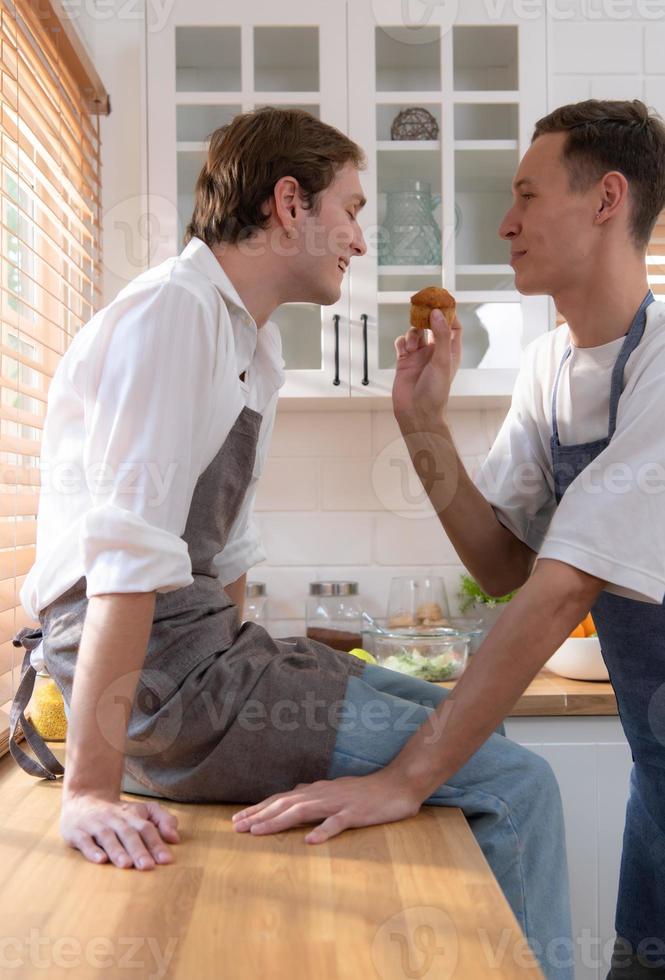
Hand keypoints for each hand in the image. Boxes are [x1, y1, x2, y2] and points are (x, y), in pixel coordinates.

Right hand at [60, 792, 179, 869]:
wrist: (83, 799)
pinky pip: (85, 841)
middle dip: (138, 850)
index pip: (146, 828)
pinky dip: (92, 850)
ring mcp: (96, 825)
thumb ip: (163, 820)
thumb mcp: (142, 810)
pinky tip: (100, 860)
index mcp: (132, 815)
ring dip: (117, 851)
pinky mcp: (77, 832)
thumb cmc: (118, 813)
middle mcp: (115, 819)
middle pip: (128, 834)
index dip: (156, 843)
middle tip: (147, 866)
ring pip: (107, 837)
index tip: (166, 860)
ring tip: (126, 865)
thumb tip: (175, 838)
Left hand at [231, 769, 422, 844]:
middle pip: (285, 804)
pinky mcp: (356, 812)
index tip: (237, 821)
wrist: (398, 784)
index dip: (259, 809)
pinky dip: (323, 831)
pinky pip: (337, 823)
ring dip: (278, 821)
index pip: (282, 800)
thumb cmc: (366, 791)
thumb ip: (314, 794)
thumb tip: (293, 794)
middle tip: (236, 828)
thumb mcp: (335, 791)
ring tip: (258, 832)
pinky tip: (310, 841)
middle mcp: (322, 794)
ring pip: (303, 811)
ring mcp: (338, 803)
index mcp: (317, 791)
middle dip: (259, 815)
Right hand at [392, 309, 462, 424]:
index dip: (449, 313)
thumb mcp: (442, 361)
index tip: (442, 302)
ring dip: (412, 334)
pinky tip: (404, 351)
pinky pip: (402, 342)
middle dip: (427, 316)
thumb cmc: (435, 392)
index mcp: (450, 351)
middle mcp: (435, 351)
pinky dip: (402, 342)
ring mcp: (419, 355)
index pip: (453, 326)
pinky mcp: (404, 360)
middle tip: (421, 307)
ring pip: (415, 332)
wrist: (416, 412)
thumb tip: (438, 313)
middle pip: (433, 325)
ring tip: (412, 346)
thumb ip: (441, 335)